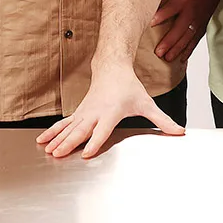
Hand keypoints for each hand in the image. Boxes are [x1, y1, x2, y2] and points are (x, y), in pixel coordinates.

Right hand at [36, 63, 182, 158]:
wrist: (111, 67)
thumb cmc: (128, 86)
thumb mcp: (147, 103)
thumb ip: (162, 120)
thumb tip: (179, 131)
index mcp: (111, 111)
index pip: (102, 130)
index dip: (95, 141)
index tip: (87, 153)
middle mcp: (95, 112)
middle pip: (80, 130)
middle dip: (69, 143)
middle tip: (58, 154)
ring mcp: (85, 112)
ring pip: (68, 127)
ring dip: (56, 139)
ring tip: (46, 150)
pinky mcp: (79, 112)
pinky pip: (64, 124)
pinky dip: (53, 132)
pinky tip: (43, 142)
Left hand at [151, 0, 220, 62]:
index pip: (171, 7)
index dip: (161, 15)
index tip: (150, 24)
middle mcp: (192, 10)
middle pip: (179, 28)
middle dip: (169, 41)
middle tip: (158, 52)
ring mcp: (199, 19)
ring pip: (187, 37)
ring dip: (177, 48)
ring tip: (167, 58)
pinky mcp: (204, 24)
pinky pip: (196, 39)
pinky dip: (189, 49)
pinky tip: (181, 57)